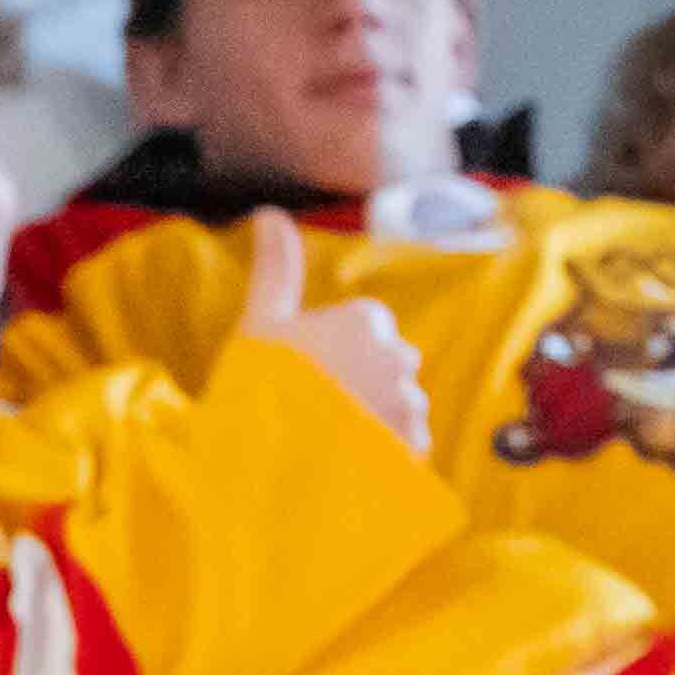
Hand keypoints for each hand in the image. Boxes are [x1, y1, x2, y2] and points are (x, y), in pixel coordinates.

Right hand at [233, 213, 433, 444]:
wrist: (272, 461)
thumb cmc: (261, 386)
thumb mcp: (260, 320)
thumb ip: (276, 267)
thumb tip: (268, 212)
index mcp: (366, 319)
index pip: (366, 327)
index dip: (334, 350)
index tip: (304, 372)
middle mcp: (398, 356)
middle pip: (388, 364)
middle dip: (364, 382)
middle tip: (316, 407)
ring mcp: (409, 404)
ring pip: (400, 405)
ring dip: (377, 418)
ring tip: (331, 440)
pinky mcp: (414, 446)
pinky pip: (408, 444)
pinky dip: (388, 452)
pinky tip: (349, 462)